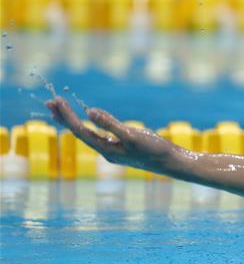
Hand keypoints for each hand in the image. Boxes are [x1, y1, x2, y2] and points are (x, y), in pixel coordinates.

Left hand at [45, 96, 180, 173]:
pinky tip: (91, 120)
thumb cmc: (155, 150)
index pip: (80, 130)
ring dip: (75, 120)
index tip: (56, 100)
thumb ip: (111, 124)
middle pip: (80, 133)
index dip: (67, 116)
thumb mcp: (133, 135)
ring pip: (88, 133)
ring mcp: (115, 149)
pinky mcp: (124, 146)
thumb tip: (89, 112)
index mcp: (106, 150)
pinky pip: (100, 134)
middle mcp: (107, 151)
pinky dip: (91, 124)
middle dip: (65, 118)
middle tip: (50, 103)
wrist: (174, 163)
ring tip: (61, 110)